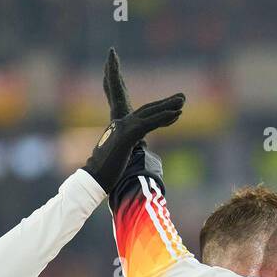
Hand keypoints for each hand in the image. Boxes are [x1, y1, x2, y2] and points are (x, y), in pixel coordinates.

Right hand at [82, 49, 184, 192]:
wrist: (94, 178)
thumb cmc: (106, 173)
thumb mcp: (121, 158)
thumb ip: (130, 151)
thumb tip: (139, 156)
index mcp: (120, 128)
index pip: (143, 116)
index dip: (159, 112)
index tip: (174, 111)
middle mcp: (122, 123)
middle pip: (148, 109)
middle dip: (166, 103)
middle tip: (182, 98)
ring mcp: (124, 127)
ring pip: (150, 112)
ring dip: (168, 106)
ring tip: (182, 101)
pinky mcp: (128, 135)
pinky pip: (150, 123)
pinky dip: (163, 117)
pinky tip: (176, 114)